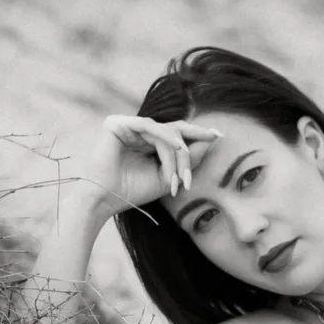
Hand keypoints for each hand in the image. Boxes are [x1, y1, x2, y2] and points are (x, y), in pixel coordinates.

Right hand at [85, 115, 222, 216]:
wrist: (105, 200)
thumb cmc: (133, 191)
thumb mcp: (167, 177)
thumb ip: (187, 160)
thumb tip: (211, 141)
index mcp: (146, 140)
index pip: (175, 133)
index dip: (197, 134)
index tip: (219, 136)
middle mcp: (136, 129)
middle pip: (173, 130)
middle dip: (191, 144)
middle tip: (211, 144)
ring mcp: (126, 124)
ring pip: (164, 131)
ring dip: (177, 155)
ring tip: (180, 178)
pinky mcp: (117, 123)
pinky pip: (150, 127)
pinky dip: (165, 139)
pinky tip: (177, 148)